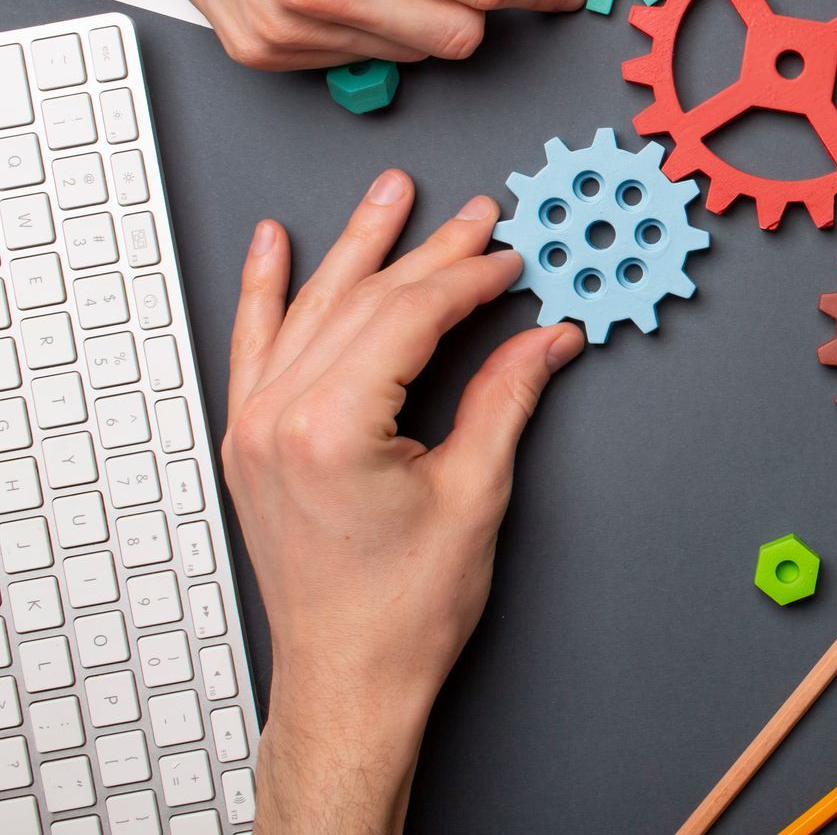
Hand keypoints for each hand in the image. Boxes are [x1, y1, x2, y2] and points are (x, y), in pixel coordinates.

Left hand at [222, 170, 583, 831]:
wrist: (349, 678)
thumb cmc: (404, 611)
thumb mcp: (474, 494)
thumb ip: (505, 398)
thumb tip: (546, 338)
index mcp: (333, 428)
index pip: (409, 316)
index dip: (469, 278)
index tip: (511, 259)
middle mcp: (281, 417)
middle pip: (363, 301)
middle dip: (427, 252)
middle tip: (476, 214)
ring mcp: (256, 427)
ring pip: (312, 309)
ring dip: (355, 247)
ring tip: (389, 195)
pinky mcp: (252, 440)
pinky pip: (254, 344)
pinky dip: (265, 291)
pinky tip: (274, 246)